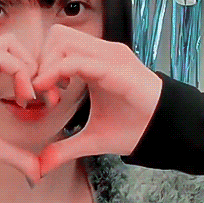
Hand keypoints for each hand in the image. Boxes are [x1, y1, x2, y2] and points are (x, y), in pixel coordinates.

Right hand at [0, 33, 41, 182]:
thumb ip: (17, 153)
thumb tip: (39, 172)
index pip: (9, 53)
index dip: (31, 72)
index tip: (43, 100)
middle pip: (12, 44)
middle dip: (35, 65)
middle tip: (43, 95)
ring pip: (9, 45)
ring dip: (29, 69)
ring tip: (31, 97)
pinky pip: (1, 58)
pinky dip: (20, 73)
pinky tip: (23, 97)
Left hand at [31, 24, 162, 177]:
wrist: (164, 132)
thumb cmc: (132, 128)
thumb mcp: (90, 139)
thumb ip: (64, 149)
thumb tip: (41, 167)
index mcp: (95, 62)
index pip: (57, 44)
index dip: (41, 66)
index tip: (39, 95)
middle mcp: (102, 53)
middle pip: (56, 36)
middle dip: (41, 62)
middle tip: (45, 94)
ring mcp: (110, 57)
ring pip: (63, 41)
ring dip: (49, 67)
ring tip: (54, 95)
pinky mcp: (118, 69)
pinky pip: (81, 61)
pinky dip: (61, 72)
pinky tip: (60, 94)